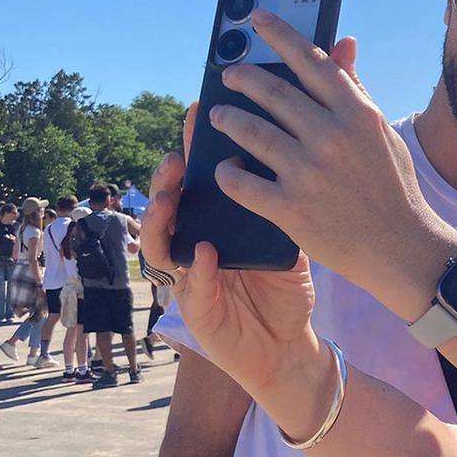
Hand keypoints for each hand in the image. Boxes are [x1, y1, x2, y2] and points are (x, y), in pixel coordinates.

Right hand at [141, 104, 317, 392]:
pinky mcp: (196, 309)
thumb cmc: (285, 288)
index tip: (198, 111)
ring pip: (160, 241)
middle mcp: (195, 242)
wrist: (286, 344)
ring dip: (161, 217)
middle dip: (168, 176)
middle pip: (171, 202)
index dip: (194, 147)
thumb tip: (297, 149)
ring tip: (170, 197)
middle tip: (177, 154)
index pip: (201, 178)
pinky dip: (194, 268)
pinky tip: (202, 253)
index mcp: (219, 222)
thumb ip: (285, 202)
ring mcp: (189, 275)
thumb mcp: (289, 239)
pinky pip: (189, 285)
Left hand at [205, 10, 456, 320]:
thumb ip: (355, 88)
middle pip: (272, 92)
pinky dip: (227, 172)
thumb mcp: (380, 133)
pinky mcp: (290, 208)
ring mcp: (309, 173)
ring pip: (249, 131)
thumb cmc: (392, 187)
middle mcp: (332, 137)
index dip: (279, 34)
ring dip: (226, 119)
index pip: (311, 60)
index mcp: (357, 114)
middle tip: (229, 75)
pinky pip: (241, 182)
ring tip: (218, 117)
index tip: (255, 18)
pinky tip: (225, 168)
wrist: (401, 248)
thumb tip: (342, 42)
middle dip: (242, 78)